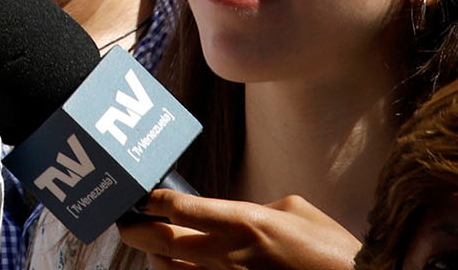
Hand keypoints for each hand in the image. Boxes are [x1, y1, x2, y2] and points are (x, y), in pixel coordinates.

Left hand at [116, 190, 359, 269]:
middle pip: (163, 244)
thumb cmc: (331, 250)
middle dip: (137, 232)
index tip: (140, 195)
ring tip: (152, 247)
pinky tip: (181, 268)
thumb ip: (256, 208)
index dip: (152, 201)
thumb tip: (233, 214)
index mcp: (245, 223)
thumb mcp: (296, 211)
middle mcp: (230, 255)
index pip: (181, 209)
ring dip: (156, 259)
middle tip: (126, 222)